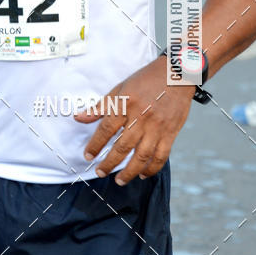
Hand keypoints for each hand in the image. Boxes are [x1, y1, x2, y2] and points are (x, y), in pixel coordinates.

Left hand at [74, 56, 195, 185]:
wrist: (177, 74)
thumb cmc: (147, 79)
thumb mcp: (120, 87)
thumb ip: (101, 106)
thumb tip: (79, 117)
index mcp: (126, 104)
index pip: (106, 129)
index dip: (95, 144)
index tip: (87, 155)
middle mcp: (141, 118)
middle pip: (123, 146)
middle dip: (109, 163)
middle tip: (100, 172)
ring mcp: (157, 127)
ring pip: (142, 156)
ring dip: (129, 171)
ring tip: (119, 180)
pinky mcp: (171, 133)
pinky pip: (161, 156)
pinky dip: (152, 168)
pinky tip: (142, 174)